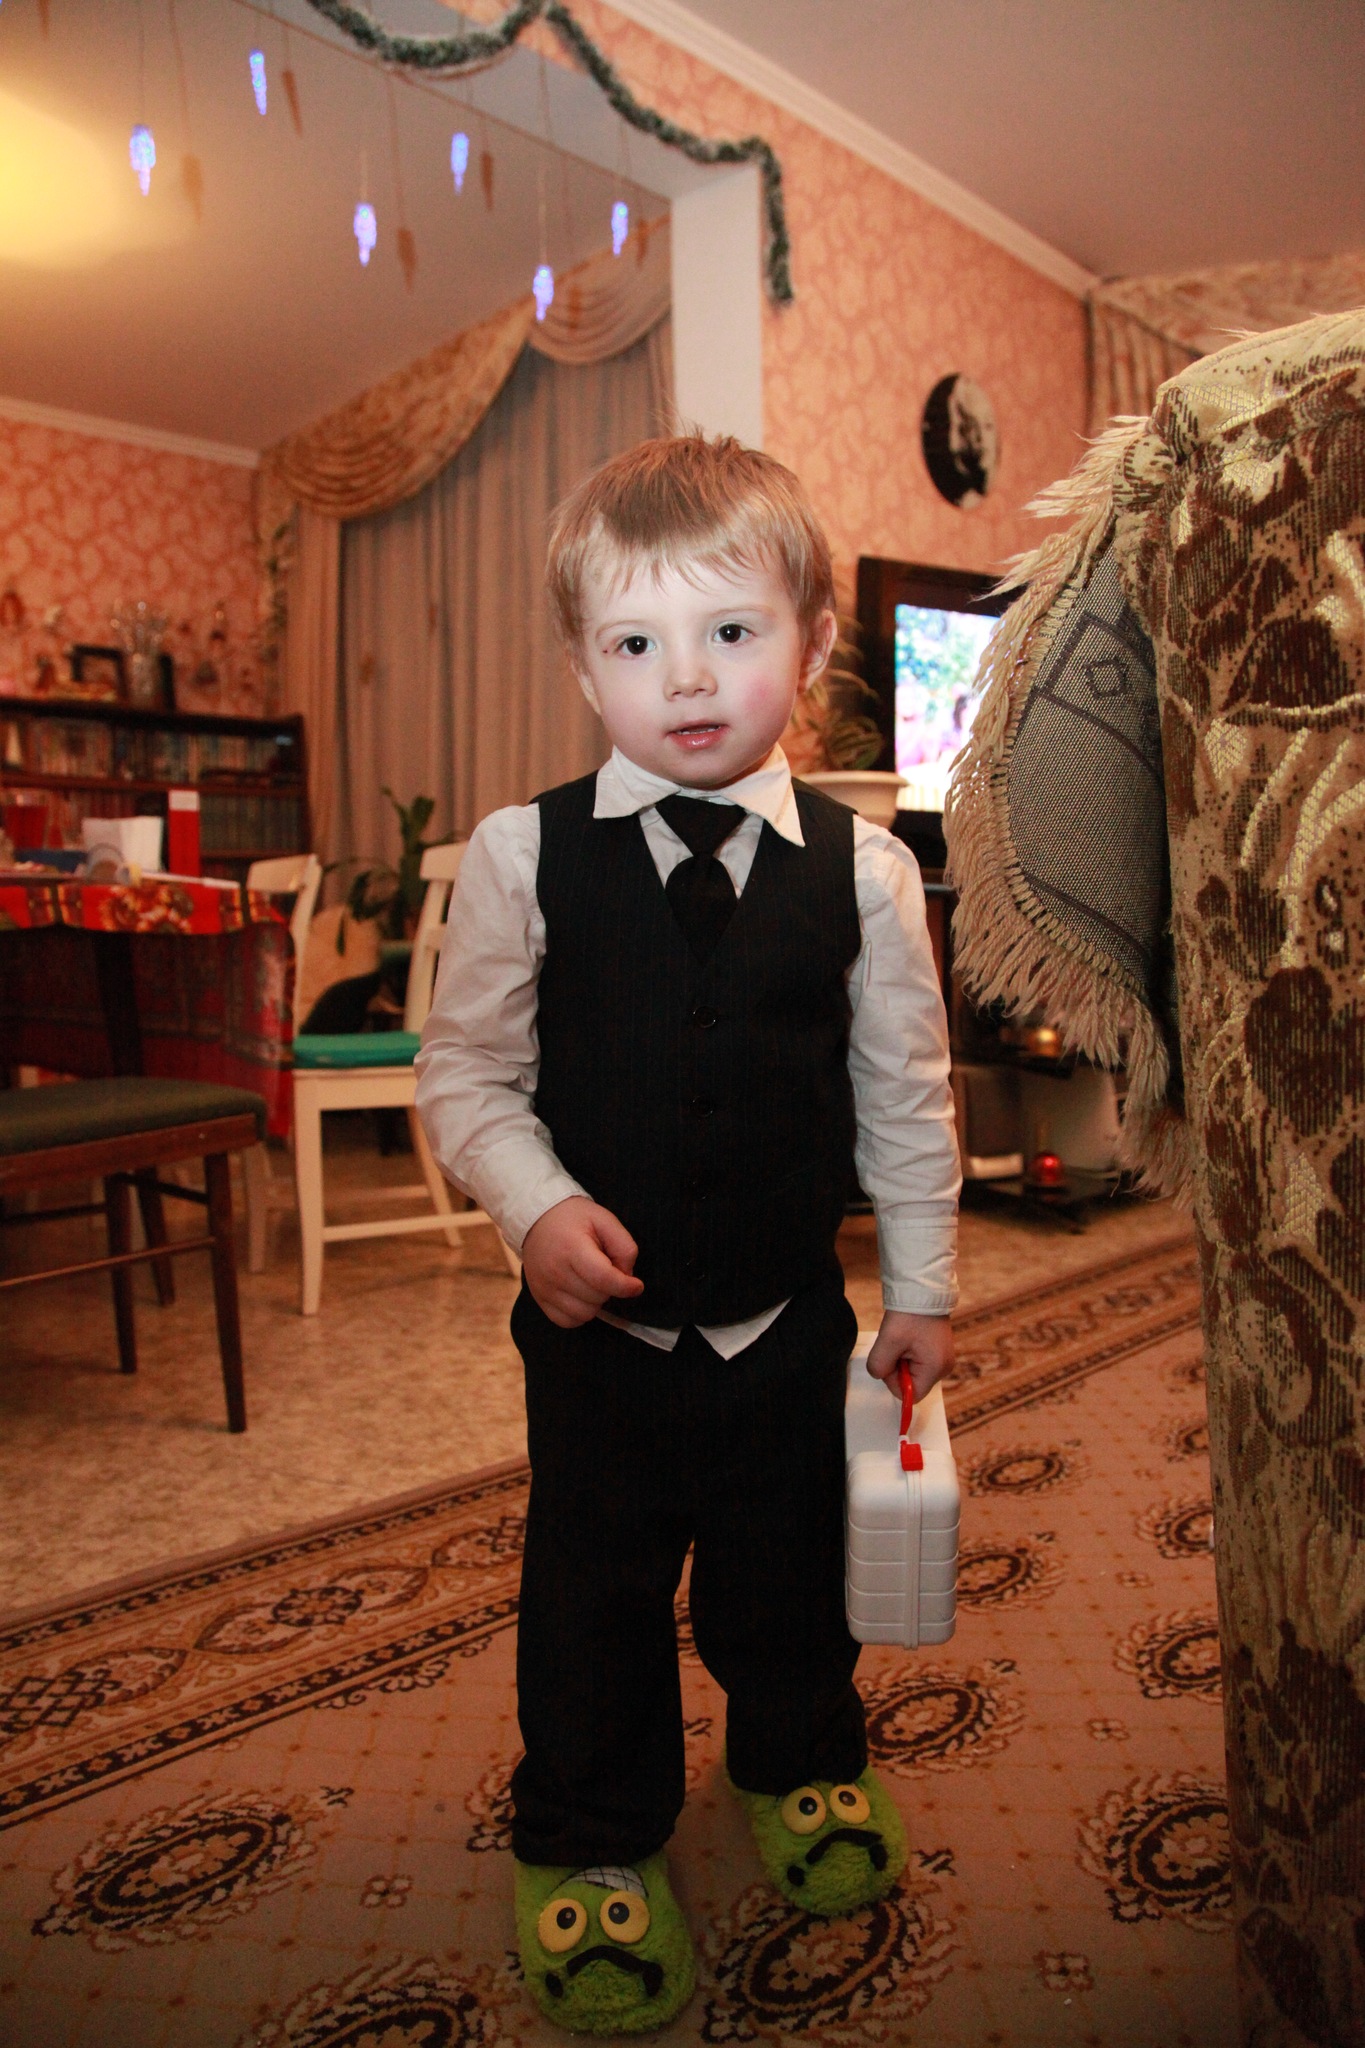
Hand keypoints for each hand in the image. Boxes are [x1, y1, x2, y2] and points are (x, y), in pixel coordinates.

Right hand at [522, 1196, 646, 1328]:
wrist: (537, 1219)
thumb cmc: (574, 1218)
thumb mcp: (605, 1220)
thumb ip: (624, 1247)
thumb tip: (627, 1277)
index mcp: (572, 1248)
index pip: (603, 1279)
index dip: (625, 1286)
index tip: (636, 1285)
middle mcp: (555, 1272)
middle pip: (597, 1297)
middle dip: (609, 1288)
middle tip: (605, 1271)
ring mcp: (544, 1288)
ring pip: (584, 1314)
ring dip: (595, 1302)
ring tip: (592, 1282)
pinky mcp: (539, 1299)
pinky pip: (567, 1321)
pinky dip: (579, 1314)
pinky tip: (581, 1295)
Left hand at [865, 1311, 953, 1401]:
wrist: (922, 1289)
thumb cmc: (909, 1314)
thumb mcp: (888, 1341)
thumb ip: (879, 1366)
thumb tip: (879, 1374)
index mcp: (935, 1368)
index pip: (912, 1395)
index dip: (895, 1382)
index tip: (891, 1360)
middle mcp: (944, 1367)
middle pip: (913, 1383)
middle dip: (898, 1368)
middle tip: (895, 1345)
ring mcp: (942, 1358)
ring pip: (913, 1371)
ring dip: (901, 1358)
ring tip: (902, 1338)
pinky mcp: (938, 1350)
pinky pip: (918, 1361)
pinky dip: (907, 1352)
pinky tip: (907, 1336)